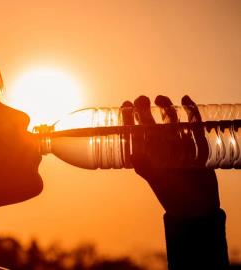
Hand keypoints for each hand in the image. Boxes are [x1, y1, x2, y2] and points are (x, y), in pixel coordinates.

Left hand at [121, 95, 219, 218]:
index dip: (128, 117)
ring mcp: (177, 143)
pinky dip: (190, 110)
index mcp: (146, 152)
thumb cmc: (171, 193)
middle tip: (142, 99)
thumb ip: (145, 166)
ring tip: (160, 99)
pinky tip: (185, 100)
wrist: (196, 205)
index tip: (125, 105)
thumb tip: (134, 154)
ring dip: (165, 106)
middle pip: (150, 121)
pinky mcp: (195, 143)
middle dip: (144, 108)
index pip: (133, 130)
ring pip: (169, 119)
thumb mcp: (154, 178)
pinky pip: (192, 123)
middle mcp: (159, 145)